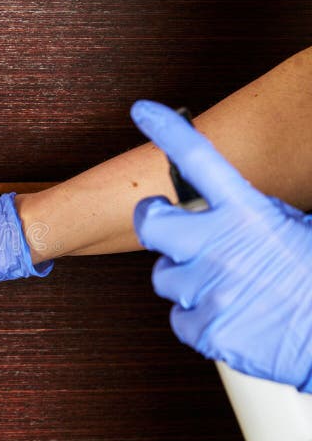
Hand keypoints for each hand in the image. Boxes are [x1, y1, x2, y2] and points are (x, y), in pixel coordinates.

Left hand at [131, 100, 311, 389]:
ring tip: (225, 287)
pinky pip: (178, 318)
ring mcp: (208, 288)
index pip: (200, 160)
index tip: (143, 112)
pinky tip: (227, 316)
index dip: (168, 132)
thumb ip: (256, 214)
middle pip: (151, 223)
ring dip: (186, 279)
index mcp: (248, 214)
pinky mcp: (204, 328)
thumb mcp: (299, 229)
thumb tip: (233, 206)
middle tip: (167, 227)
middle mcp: (219, 246)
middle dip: (154, 222)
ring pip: (164, 276)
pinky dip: (197, 320)